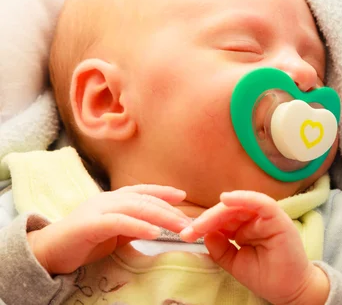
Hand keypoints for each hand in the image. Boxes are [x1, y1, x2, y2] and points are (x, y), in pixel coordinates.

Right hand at [27, 184, 190, 274]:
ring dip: (162, 217)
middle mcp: (107, 199)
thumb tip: (158, 225)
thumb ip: (134, 226)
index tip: (182, 195)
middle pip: (145, 200)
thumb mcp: (115, 232)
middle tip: (190, 223)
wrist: (48, 252)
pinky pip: (119, 222)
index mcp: (113, 198)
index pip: (143, 191)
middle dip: (170, 210)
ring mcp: (98, 209)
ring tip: (180, 227)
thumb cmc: (83, 241)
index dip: (163, 192)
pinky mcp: (90, 225)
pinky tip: (155, 232)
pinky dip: (139, 226)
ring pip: (137, 208)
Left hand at [180, 191, 329, 304]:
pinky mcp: (279, 218)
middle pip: (228, 210)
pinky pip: (261, 202)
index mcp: (246, 226)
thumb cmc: (266, 276)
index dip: (204, 224)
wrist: (289, 292)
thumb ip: (220, 248)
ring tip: (200, 224)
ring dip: (218, 212)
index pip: (223, 218)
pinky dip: (245, 198)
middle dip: (206, 219)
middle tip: (189, 230)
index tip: (186, 234)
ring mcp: (268, 217)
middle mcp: (257, 218)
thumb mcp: (234, 262)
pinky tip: (227, 199)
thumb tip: (206, 234)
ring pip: (240, 204)